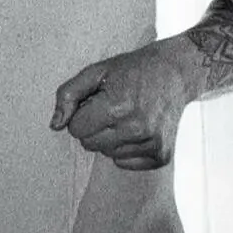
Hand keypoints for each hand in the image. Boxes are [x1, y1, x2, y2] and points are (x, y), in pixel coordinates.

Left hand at [49, 37, 192, 169]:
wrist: (177, 72)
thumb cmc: (133, 69)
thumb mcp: (96, 71)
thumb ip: (69, 95)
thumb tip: (54, 125)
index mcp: (117, 106)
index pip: (75, 129)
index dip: (82, 113)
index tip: (97, 100)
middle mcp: (136, 128)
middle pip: (89, 144)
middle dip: (94, 126)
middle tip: (112, 107)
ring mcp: (151, 143)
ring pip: (107, 154)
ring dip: (110, 138)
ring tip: (127, 115)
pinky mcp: (161, 155)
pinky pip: (124, 163)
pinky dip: (125, 149)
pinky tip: (137, 129)